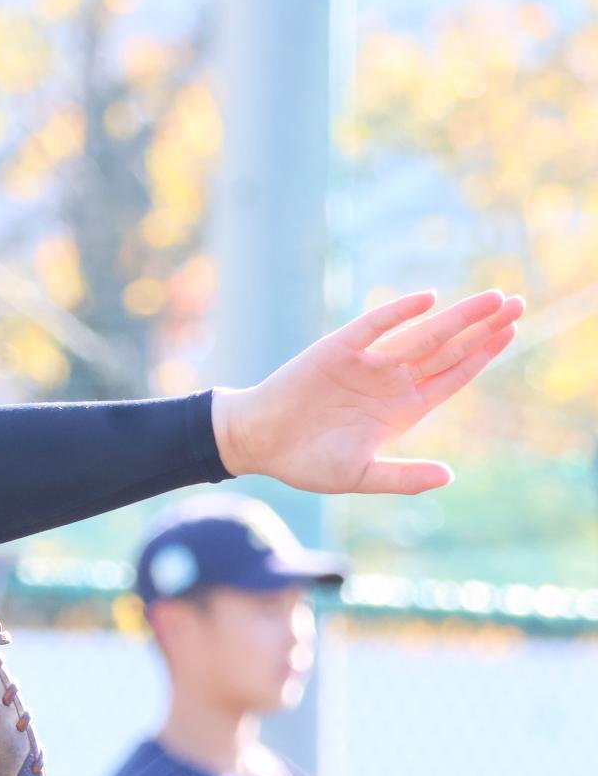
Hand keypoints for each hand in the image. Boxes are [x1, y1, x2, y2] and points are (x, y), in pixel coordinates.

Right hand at [212, 289, 522, 493]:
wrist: (256, 442)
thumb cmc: (305, 462)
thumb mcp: (358, 476)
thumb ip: (402, 476)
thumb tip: (448, 477)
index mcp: (401, 410)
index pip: (452, 376)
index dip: (483, 355)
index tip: (512, 333)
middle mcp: (390, 381)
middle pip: (447, 349)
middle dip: (483, 327)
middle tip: (518, 302)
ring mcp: (366, 363)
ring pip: (422, 334)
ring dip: (457, 317)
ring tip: (494, 297)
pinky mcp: (338, 349)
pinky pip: (374, 326)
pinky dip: (399, 312)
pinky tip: (427, 300)